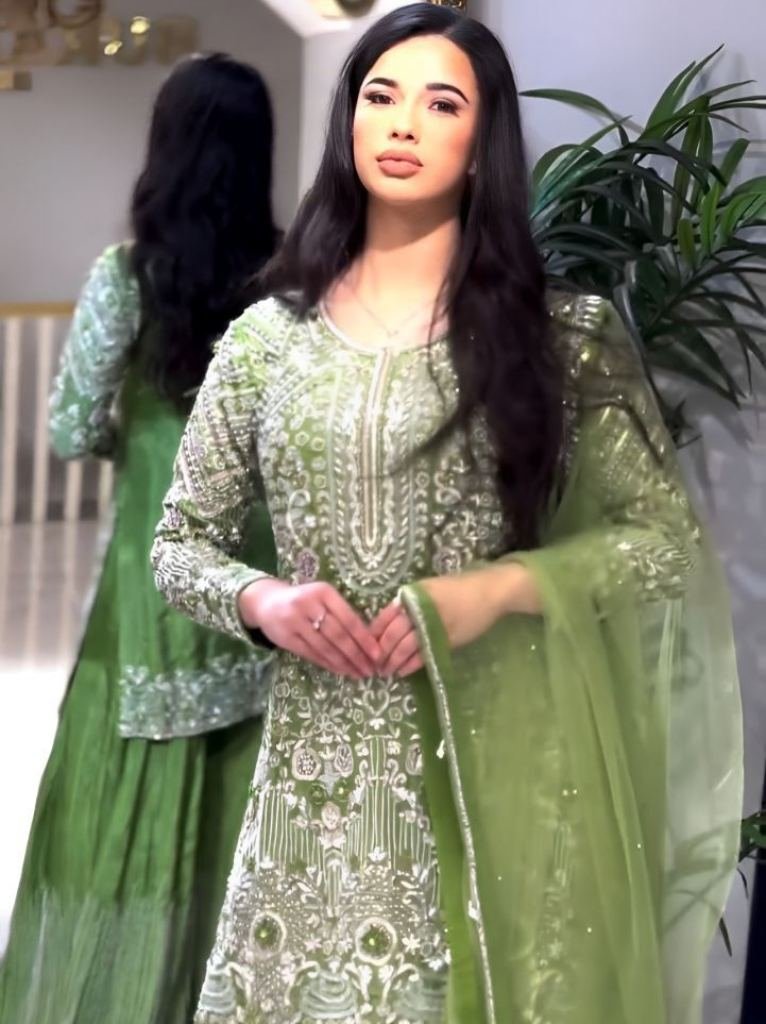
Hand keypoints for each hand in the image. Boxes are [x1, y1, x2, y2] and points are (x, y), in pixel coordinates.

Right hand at [239, 578, 380, 678]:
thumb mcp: (322, 598)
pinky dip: (328, 664)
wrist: (267, 602)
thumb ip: (341, 613)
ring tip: (358, 673)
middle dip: (357, 655)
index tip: (377, 654)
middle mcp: (308, 604)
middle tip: (370, 669)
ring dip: (344, 663)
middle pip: (338, 635)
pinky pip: (311, 654)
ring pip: (325, 647)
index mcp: (324, 592)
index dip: (364, 638)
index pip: (349, 618)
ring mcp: (294, 621)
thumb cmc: (304, 600)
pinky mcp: (285, 637)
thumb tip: (369, 641)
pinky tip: (340, 670)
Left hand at [371, 564, 539, 677]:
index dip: (373, 634)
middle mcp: (420, 610)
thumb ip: (408, 603)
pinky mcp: (446, 641)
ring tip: (385, 671)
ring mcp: (433, 627)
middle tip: (373, 664)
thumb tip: (387, 622)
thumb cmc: (457, 588)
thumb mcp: (428, 588)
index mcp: (412, 595)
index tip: (364, 646)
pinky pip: (422, 656)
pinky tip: (402, 671)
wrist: (488, 593)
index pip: (384, 617)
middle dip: (380, 652)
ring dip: (392, 662)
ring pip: (404, 648)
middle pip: (391, 635)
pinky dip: (410, 665)